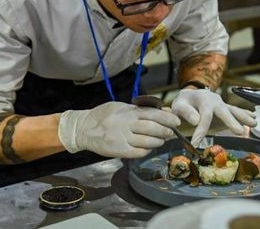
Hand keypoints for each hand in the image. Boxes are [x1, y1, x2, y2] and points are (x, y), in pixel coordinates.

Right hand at [58, 102, 179, 157]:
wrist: (82, 129)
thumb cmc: (103, 115)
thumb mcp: (121, 106)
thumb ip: (141, 109)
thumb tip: (163, 110)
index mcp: (127, 112)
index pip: (153, 114)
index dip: (167, 118)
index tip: (176, 121)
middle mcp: (126, 125)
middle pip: (153, 129)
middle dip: (166, 131)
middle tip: (171, 132)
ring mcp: (122, 139)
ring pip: (148, 142)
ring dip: (158, 141)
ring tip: (160, 140)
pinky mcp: (119, 151)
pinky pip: (139, 153)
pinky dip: (147, 150)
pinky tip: (148, 147)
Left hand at [171, 89, 256, 146]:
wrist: (190, 95)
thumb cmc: (183, 102)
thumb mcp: (178, 105)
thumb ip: (186, 112)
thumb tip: (196, 121)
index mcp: (203, 100)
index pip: (204, 116)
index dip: (201, 130)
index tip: (195, 143)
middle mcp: (215, 101)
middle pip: (224, 111)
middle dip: (232, 121)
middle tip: (239, 131)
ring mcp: (222, 105)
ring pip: (234, 110)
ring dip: (244, 117)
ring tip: (254, 123)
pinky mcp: (226, 109)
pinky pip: (237, 111)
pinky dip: (246, 114)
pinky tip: (254, 118)